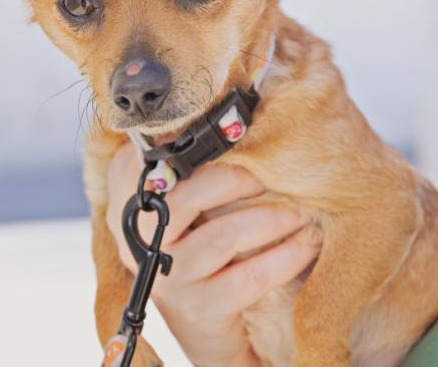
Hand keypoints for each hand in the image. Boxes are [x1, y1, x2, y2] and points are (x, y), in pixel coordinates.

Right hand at [107, 143, 320, 366]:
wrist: (209, 323)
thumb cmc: (203, 244)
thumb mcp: (187, 205)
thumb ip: (189, 164)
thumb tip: (227, 114)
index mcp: (129, 205)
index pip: (133, 164)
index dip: (169, 145)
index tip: (214, 134)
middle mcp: (140, 241)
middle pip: (182, 197)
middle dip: (233, 180)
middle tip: (267, 175)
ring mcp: (168, 277)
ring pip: (222, 237)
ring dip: (271, 219)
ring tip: (301, 212)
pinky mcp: (199, 309)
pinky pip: (249, 277)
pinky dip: (285, 256)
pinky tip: (307, 244)